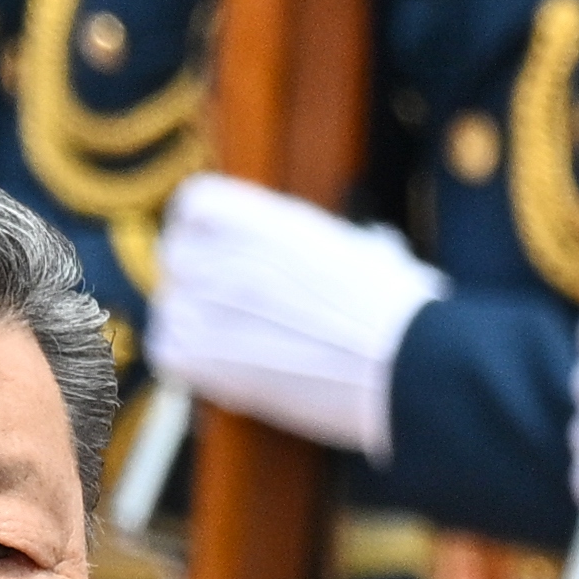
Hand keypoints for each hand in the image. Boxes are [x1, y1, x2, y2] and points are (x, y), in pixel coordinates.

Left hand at [148, 170, 439, 458]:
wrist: (411, 368)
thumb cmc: (402, 312)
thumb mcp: (367, 250)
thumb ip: (331, 243)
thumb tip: (355, 247)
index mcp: (263, 220)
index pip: (195, 205)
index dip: (204, 230)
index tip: (222, 252)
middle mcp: (227, 257)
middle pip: (177, 258)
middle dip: (201, 282)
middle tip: (235, 309)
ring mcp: (213, 310)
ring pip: (170, 308)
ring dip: (195, 327)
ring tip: (238, 346)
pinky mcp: (210, 363)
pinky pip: (168, 354)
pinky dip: (188, 365)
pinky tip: (226, 373)